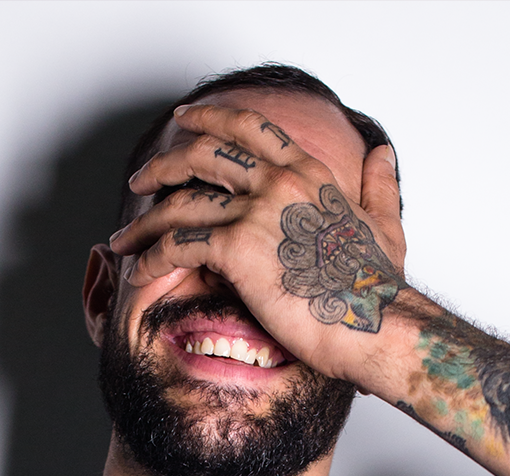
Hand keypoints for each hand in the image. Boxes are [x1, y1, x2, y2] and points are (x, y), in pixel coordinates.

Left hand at [109, 103, 408, 387]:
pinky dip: (151, 257)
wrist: (373, 320)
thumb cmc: (377, 286)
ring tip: (125, 239)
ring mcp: (256, 211)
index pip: (249, 127)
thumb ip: (380, 185)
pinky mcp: (238, 249)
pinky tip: (139, 270)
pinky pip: (178, 245)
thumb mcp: (385, 224)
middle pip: (203, 153)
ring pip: (181, 202)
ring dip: (145, 221)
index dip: (211, 120)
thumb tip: (382, 154)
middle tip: (141, 179)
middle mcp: (278, 180)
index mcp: (307, 170)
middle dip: (163, 164)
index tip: (184, 120)